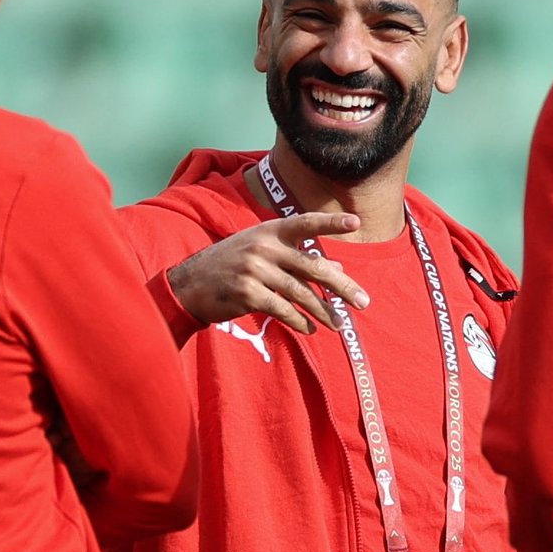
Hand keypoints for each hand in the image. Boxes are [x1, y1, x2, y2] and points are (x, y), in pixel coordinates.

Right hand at [168, 212, 369, 333]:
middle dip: (341, 287)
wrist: (189, 284)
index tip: (355, 222)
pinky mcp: (247, 293)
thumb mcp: (262, 253)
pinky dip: (299, 321)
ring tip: (339, 324)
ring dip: (323, 311)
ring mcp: (255, 270)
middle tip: (363, 302)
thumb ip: (298, 259)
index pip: (305, 223)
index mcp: (269, 231)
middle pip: (313, 266)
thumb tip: (338, 270)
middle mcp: (264, 247)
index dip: (330, 222)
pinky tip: (310, 329)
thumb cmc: (231, 265)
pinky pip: (282, 309)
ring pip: (300, 293)